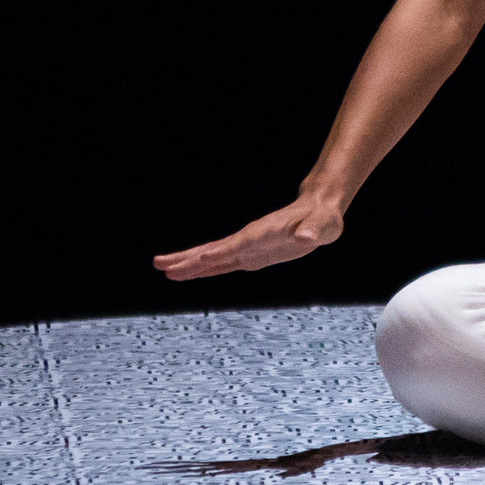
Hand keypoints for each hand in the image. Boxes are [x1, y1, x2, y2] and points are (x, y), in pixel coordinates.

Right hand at [152, 196, 343, 280]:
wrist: (319, 211)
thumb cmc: (323, 218)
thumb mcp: (323, 226)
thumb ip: (313, 231)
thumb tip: (306, 238)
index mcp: (262, 233)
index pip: (235, 245)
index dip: (217, 252)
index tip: (195, 259)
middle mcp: (250, 240)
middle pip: (214, 250)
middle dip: (189, 259)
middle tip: (161, 266)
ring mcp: (248, 247)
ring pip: (213, 258)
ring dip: (190, 264)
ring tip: (164, 271)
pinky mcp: (251, 255)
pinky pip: (223, 264)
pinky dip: (206, 269)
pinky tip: (191, 273)